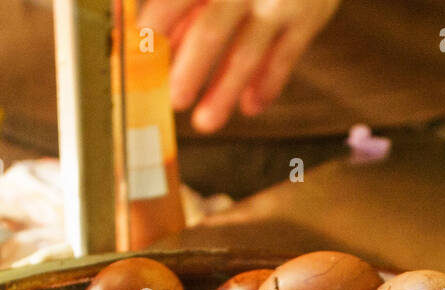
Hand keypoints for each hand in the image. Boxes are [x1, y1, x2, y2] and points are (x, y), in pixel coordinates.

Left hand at [138, 0, 340, 132]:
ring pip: (248, 52)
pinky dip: (268, 85)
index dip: (156, 25)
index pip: (178, 0)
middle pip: (212, 29)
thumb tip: (143, 38)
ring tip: (205, 122)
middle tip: (174, 100)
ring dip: (224, 91)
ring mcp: (279, 0)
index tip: (134, 55)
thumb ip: (180, 5)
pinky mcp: (309, 16)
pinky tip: (250, 107)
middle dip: (191, 69)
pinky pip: (285, 57)